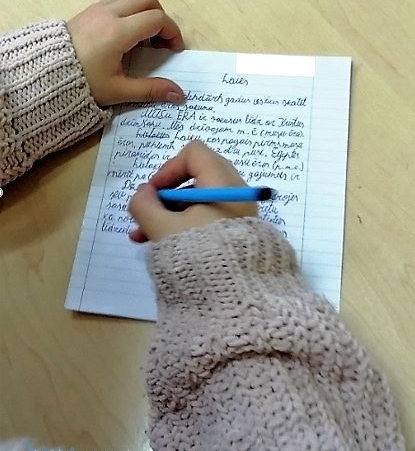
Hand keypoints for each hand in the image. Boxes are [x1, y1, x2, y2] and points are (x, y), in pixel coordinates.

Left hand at [67, 0, 184, 105]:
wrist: (47, 75)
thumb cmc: (83, 83)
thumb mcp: (119, 90)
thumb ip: (151, 90)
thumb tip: (178, 94)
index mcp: (119, 32)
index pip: (157, 19)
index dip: (172, 32)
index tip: (173, 50)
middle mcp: (109, 14)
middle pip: (148, 0)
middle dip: (161, 19)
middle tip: (161, 43)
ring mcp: (97, 9)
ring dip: (144, 12)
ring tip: (143, 38)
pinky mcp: (89, 10)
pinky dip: (128, 10)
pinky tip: (125, 33)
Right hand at [128, 141, 257, 241]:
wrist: (235, 296)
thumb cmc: (199, 254)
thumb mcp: (164, 228)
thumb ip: (145, 205)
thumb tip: (143, 193)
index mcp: (223, 183)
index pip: (194, 154)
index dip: (168, 168)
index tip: (153, 193)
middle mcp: (235, 194)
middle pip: (193, 180)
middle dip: (163, 198)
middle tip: (145, 215)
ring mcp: (237, 214)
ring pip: (196, 204)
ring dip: (167, 216)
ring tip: (141, 237)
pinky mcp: (235, 234)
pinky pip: (205, 220)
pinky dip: (183, 227)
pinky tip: (157, 245)